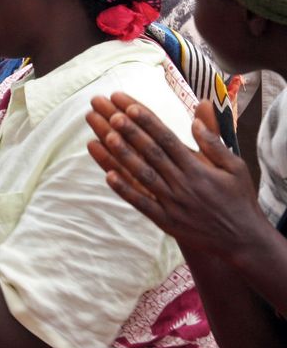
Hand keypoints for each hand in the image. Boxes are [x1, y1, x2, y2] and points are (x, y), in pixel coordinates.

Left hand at [86, 93, 267, 258]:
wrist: (241, 240)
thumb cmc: (237, 198)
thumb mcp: (235, 168)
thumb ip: (214, 143)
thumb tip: (196, 119)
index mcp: (198, 168)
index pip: (168, 140)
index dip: (148, 122)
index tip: (130, 107)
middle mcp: (183, 183)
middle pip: (151, 153)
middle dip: (130, 133)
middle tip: (111, 114)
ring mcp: (172, 203)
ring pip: (143, 175)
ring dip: (123, 156)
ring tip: (105, 137)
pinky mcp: (165, 221)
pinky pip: (142, 204)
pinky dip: (125, 190)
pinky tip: (108, 176)